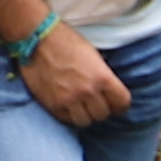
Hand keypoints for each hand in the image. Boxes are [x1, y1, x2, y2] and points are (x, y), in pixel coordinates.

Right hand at [11, 22, 131, 127]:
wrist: (38, 38)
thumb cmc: (66, 40)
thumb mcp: (93, 55)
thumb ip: (102, 75)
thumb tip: (108, 90)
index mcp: (102, 77)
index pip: (122, 102)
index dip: (120, 104)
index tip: (116, 104)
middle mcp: (87, 91)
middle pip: (103, 114)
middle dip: (102, 109)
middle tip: (96, 103)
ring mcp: (69, 100)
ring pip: (85, 121)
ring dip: (86, 115)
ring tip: (82, 107)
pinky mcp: (52, 104)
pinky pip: (67, 119)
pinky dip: (70, 115)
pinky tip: (68, 105)